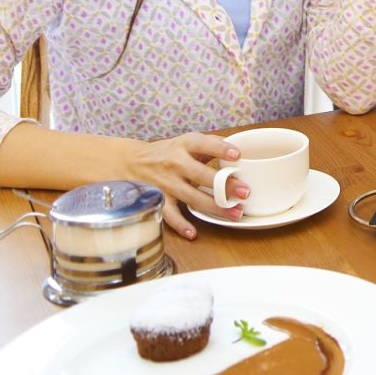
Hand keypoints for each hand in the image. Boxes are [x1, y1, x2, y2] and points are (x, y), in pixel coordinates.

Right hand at [119, 132, 247, 238]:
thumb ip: (212, 144)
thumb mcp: (187, 141)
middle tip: (244, 192)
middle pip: (201, 175)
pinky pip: (169, 214)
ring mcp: (166, 183)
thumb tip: (241, 149)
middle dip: (224, 185)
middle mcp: (175, 163)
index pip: (204, 144)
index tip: (237, 155)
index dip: (220, 149)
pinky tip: (193, 233)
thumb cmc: (169, 152)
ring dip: (214, 207)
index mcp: (186, 145)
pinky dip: (180, 224)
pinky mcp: (157, 199)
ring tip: (234, 214)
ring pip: (191, 197)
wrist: (131, 161)